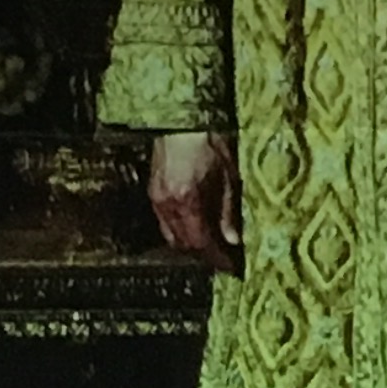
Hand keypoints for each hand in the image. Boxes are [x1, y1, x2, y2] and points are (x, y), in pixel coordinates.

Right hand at [149, 128, 242, 267]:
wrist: (183, 121)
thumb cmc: (209, 143)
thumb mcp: (229, 176)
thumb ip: (228, 212)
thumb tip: (233, 241)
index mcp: (189, 201)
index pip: (202, 243)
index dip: (217, 259)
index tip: (232, 266)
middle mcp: (169, 204)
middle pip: (185, 246)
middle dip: (204, 256)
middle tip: (224, 259)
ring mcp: (157, 199)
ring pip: (172, 237)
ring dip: (191, 247)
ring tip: (211, 246)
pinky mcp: (153, 193)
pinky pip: (165, 224)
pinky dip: (180, 232)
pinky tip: (194, 228)